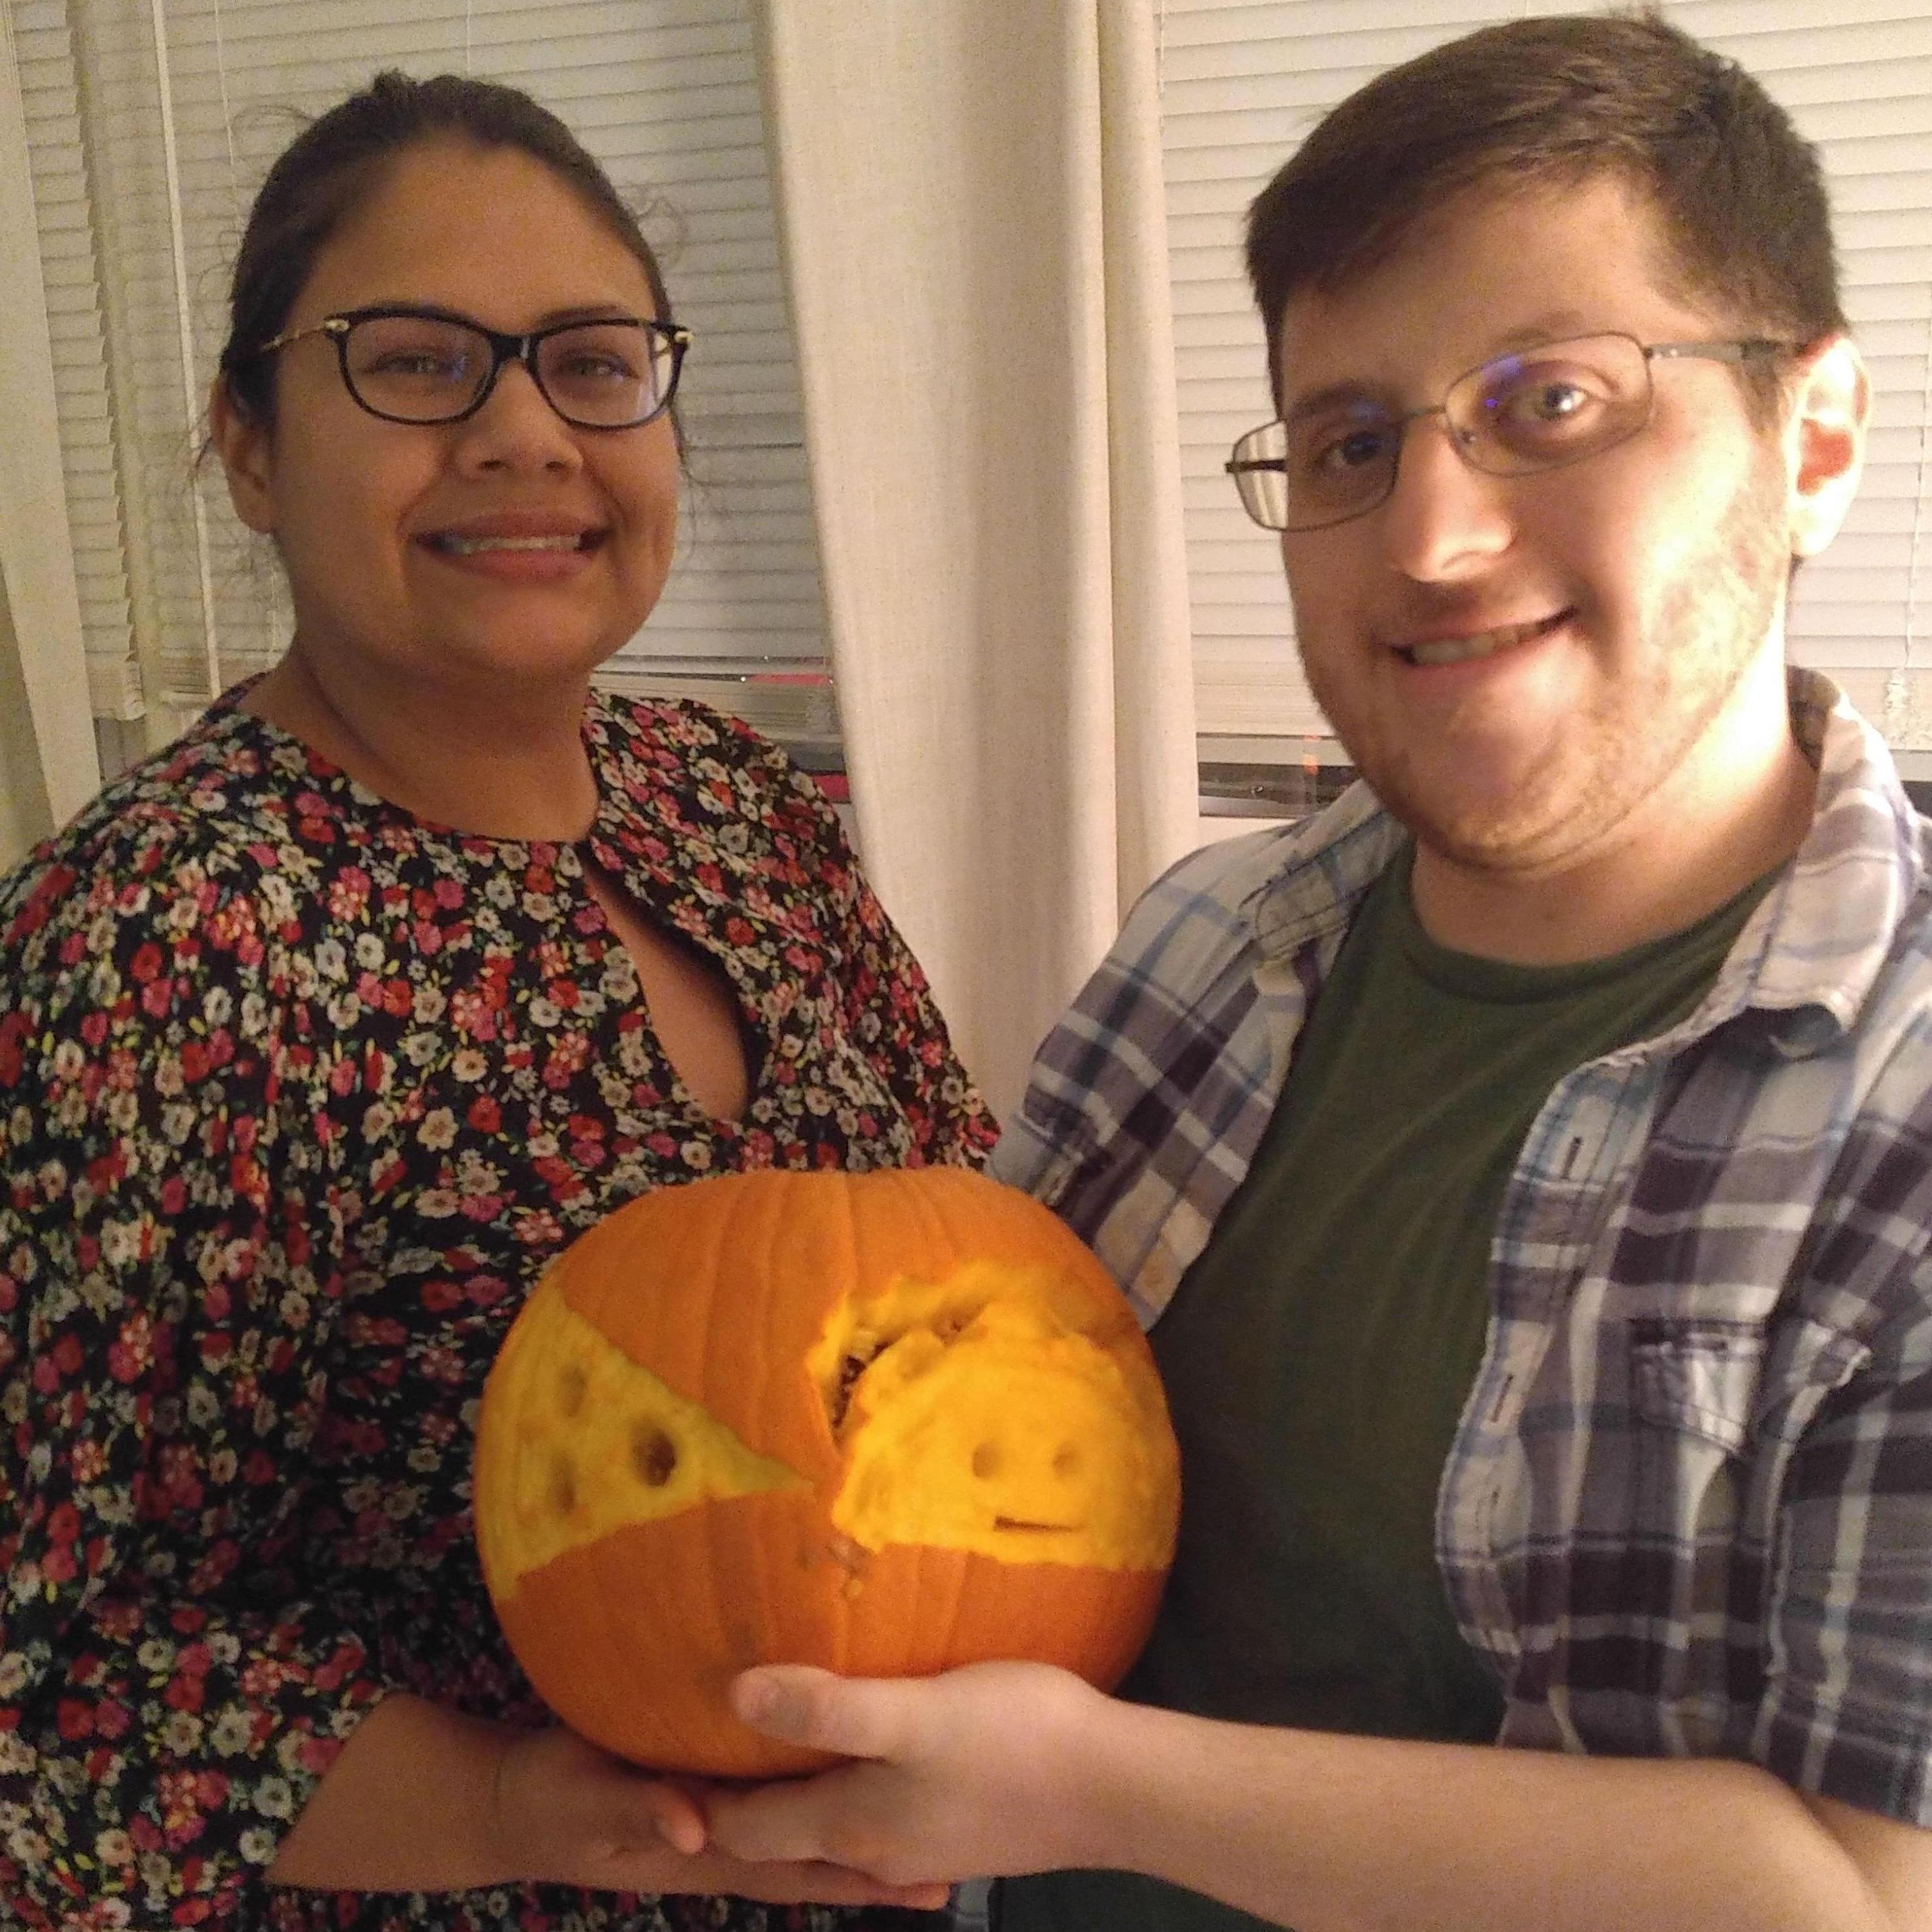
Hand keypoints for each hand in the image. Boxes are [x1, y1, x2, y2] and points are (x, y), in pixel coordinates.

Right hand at [489, 1722, 949, 1907]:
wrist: (511, 1801)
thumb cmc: (551, 1799)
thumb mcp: (587, 1801)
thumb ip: (637, 1808)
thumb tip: (696, 1824)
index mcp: (704, 1853)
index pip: (795, 1868)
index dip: (856, 1874)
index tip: (919, 1874)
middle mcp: (720, 1849)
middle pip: (811, 1866)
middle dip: (875, 1873)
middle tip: (948, 1876)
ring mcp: (713, 1831)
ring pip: (798, 1844)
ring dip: (854, 1846)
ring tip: (923, 1847)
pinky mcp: (701, 1798)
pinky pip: (771, 1812)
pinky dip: (812, 1809)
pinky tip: (845, 1786)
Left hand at [705, 1660, 1104, 1887]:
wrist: (1115, 1790)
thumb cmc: (1010, 1741)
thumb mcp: (911, 1713)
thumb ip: (826, 1707)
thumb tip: (733, 1695)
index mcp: (850, 1826)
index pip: (743, 1829)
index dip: (698, 1798)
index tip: (663, 1747)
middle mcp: (874, 1849)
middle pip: (782, 1835)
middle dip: (738, 1796)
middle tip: (702, 1736)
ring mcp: (919, 1845)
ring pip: (829, 1826)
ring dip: (794, 1791)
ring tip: (772, 1731)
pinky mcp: (957, 1825)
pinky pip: (876, 1816)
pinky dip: (847, 1790)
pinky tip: (860, 1753)